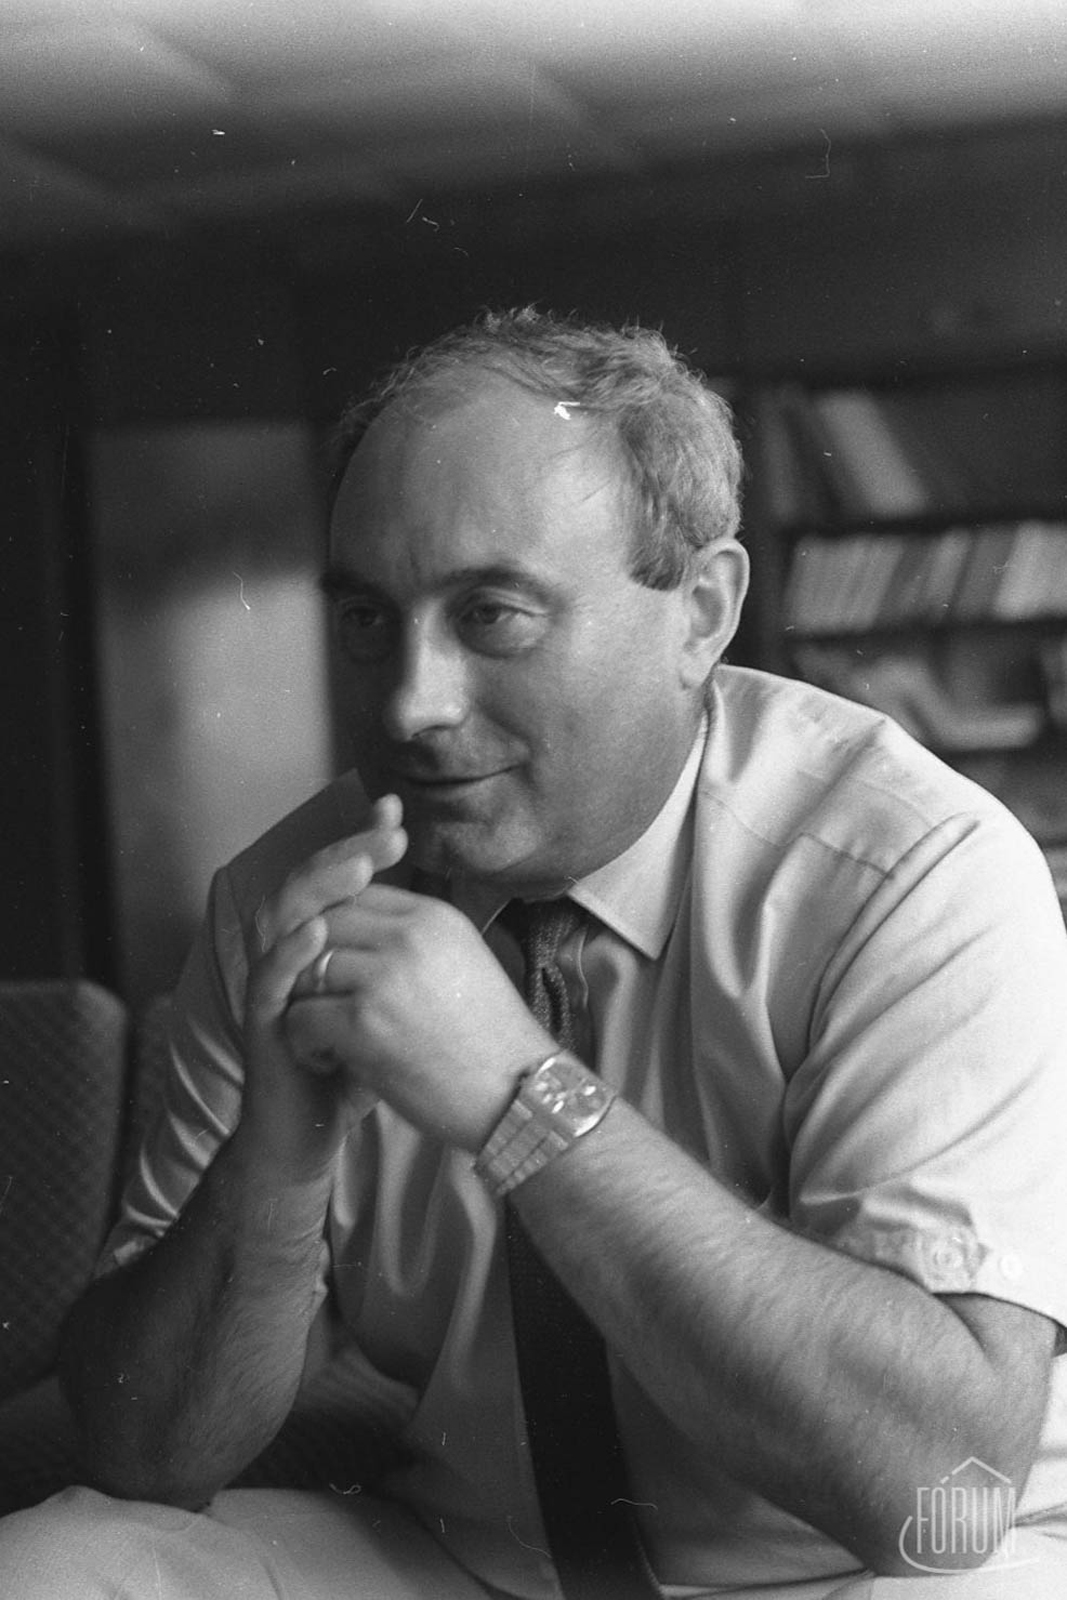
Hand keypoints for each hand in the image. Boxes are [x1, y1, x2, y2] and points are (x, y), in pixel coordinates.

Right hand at [238, 795, 408, 1180]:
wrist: (310, 1133)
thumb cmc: (355, 1068)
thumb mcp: (390, 1005)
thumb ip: (397, 963)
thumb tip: (434, 914)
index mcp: (320, 944)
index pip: (337, 877)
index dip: (362, 843)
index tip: (397, 815)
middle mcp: (290, 955)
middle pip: (310, 884)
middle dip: (347, 850)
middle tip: (387, 830)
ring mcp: (272, 986)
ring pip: (282, 919)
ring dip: (318, 887)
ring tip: (358, 864)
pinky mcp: (260, 1023)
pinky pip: (267, 980)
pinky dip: (288, 953)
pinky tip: (315, 933)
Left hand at [284, 886, 554, 1151]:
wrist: (521, 1096)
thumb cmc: (490, 1041)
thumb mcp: (462, 962)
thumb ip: (412, 940)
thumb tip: (357, 937)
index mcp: (433, 916)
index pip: (354, 895)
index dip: (330, 929)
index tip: (332, 968)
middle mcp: (409, 935)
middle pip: (321, 924)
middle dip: (307, 962)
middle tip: (316, 1001)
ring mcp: (385, 976)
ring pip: (302, 968)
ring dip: (302, 1002)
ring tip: (322, 1034)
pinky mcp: (365, 1023)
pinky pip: (300, 1016)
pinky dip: (304, 1042)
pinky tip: (328, 1060)